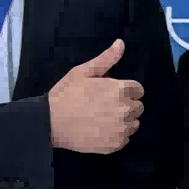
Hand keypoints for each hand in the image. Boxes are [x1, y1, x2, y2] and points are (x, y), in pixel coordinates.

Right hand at [43, 41, 144, 158]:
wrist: (49, 123)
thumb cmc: (65, 95)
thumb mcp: (83, 72)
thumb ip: (106, 59)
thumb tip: (121, 43)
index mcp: (120, 90)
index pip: (138, 90)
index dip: (126, 90)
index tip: (111, 93)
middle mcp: (125, 109)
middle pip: (138, 107)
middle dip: (126, 104)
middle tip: (104, 106)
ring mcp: (121, 129)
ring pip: (133, 123)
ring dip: (123, 121)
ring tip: (102, 119)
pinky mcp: (115, 144)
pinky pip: (125, 139)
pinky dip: (116, 135)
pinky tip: (100, 130)